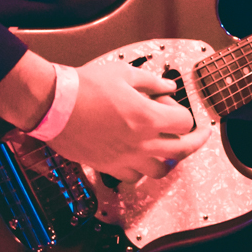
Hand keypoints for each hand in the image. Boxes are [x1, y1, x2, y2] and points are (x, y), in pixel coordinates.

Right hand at [47, 61, 212, 182]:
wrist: (53, 105)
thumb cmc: (86, 86)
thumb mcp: (124, 74)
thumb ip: (151, 82)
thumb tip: (168, 87)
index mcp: (148, 118)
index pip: (185, 124)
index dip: (183, 112)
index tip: (171, 106)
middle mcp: (140, 143)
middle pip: (182, 151)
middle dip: (194, 142)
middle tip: (198, 136)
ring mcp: (124, 158)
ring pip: (160, 171)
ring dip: (167, 159)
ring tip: (164, 148)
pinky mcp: (107, 167)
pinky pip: (134, 178)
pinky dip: (141, 170)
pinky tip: (137, 157)